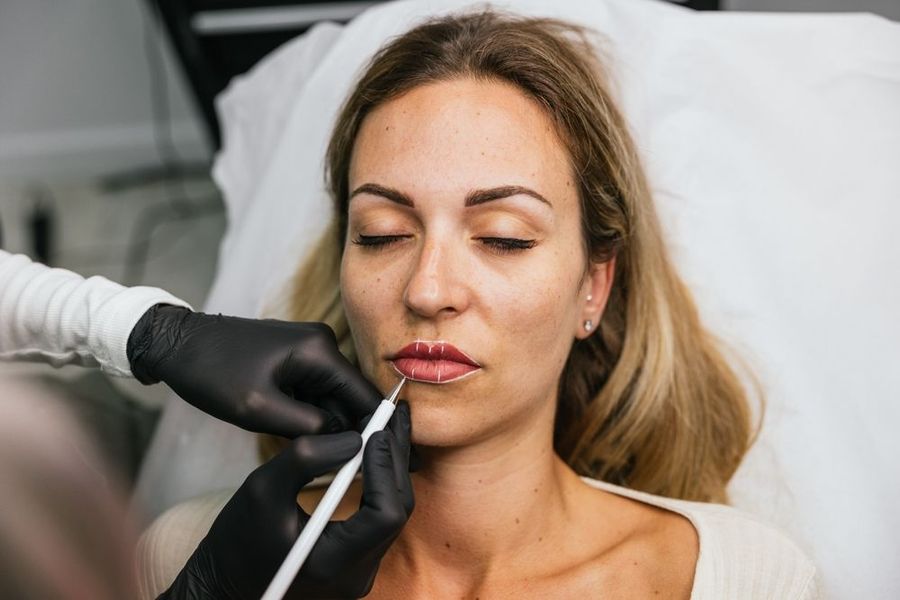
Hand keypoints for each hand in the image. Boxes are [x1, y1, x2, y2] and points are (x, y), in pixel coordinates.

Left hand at [127, 305, 380, 435]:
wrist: (176, 344)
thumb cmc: (212, 373)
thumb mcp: (259, 409)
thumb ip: (309, 427)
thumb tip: (347, 440)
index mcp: (319, 351)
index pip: (364, 395)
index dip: (376, 429)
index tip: (387, 460)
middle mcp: (322, 344)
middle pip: (350, 397)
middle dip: (350, 430)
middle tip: (350, 470)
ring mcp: (309, 348)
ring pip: (331, 397)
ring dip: (326, 424)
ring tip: (320, 455)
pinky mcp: (296, 356)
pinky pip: (315, 390)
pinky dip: (311, 413)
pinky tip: (297, 434)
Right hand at [161, 401, 414, 599]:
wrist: (223, 583)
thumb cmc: (236, 541)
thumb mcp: (261, 489)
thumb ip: (306, 459)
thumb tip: (354, 438)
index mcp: (334, 564)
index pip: (384, 514)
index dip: (385, 467)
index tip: (376, 431)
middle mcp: (357, 575)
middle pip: (396, 511)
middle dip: (395, 459)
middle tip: (393, 416)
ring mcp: (359, 572)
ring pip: (392, 514)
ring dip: (391, 469)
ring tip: (388, 428)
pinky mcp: (356, 563)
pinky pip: (379, 520)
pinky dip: (380, 484)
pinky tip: (375, 455)